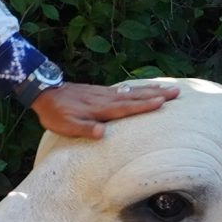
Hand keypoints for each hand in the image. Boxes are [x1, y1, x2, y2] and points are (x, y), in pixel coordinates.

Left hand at [29, 80, 178, 139]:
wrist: (44, 92)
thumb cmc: (56, 113)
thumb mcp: (66, 126)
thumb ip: (84, 128)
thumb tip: (101, 133)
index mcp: (101, 109)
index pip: (128, 108)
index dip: (145, 105)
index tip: (163, 102)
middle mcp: (106, 98)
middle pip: (136, 96)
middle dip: (157, 95)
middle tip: (177, 92)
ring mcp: (104, 93)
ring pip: (132, 91)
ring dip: (151, 90)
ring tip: (168, 88)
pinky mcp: (101, 91)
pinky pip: (124, 90)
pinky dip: (137, 88)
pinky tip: (143, 88)